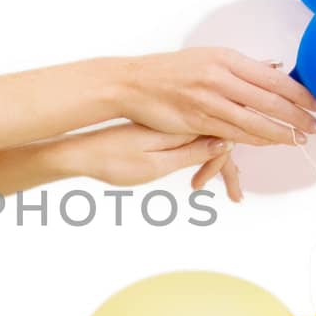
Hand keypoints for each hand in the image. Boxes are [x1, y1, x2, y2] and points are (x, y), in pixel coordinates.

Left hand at [52, 121, 243, 201]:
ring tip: (229, 190)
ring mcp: (170, 123)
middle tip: (236, 195)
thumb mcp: (156, 164)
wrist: (80, 152)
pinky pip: (191, 138)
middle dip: (227, 167)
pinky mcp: (161, 128)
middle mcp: (177, 119)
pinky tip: (202, 172)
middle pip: (218, 136)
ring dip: (216, 163)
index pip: (221, 134)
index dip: (226, 163)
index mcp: (178, 124)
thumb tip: (226, 142)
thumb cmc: (112, 161)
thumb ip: (192, 152)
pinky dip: (200, 156)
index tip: (228, 190)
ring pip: (206, 139)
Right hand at [112, 47, 315, 147]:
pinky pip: (233, 133)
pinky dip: (255, 140)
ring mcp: (208, 99)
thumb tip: (275, 68)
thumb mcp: (208, 57)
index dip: (300, 93)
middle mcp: (220, 77)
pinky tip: (271, 143)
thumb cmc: (171, 70)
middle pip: (269, 100)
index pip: (273, 77)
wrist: (134, 82)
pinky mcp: (197, 120)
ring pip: (254, 120)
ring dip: (281, 133)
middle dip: (297, 116)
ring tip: (300, 140)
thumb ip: (242, 67)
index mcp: (226, 58)